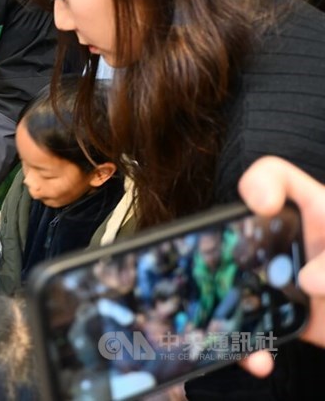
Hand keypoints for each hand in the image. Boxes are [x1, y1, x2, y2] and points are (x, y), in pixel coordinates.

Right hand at [237, 157, 324, 377]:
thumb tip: (306, 281)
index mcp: (312, 212)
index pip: (273, 179)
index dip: (260, 184)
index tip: (263, 206)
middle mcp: (287, 243)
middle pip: (237, 235)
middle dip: (227, 254)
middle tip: (242, 276)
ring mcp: (279, 281)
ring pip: (234, 286)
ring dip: (230, 309)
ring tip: (245, 332)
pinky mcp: (280, 319)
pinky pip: (252, 331)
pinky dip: (250, 348)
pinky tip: (260, 360)